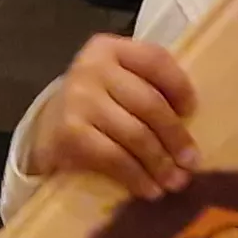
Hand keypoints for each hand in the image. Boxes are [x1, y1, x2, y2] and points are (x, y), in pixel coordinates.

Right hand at [31, 35, 198, 198]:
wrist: (46, 128)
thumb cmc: (96, 103)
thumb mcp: (118, 80)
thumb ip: (149, 85)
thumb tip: (191, 125)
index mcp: (109, 48)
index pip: (155, 60)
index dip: (179, 87)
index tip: (191, 112)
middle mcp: (91, 68)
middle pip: (149, 103)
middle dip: (175, 136)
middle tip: (192, 162)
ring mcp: (78, 100)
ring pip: (135, 134)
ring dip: (160, 163)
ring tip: (176, 181)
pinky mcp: (69, 134)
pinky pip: (114, 158)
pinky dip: (137, 177)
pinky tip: (150, 189)